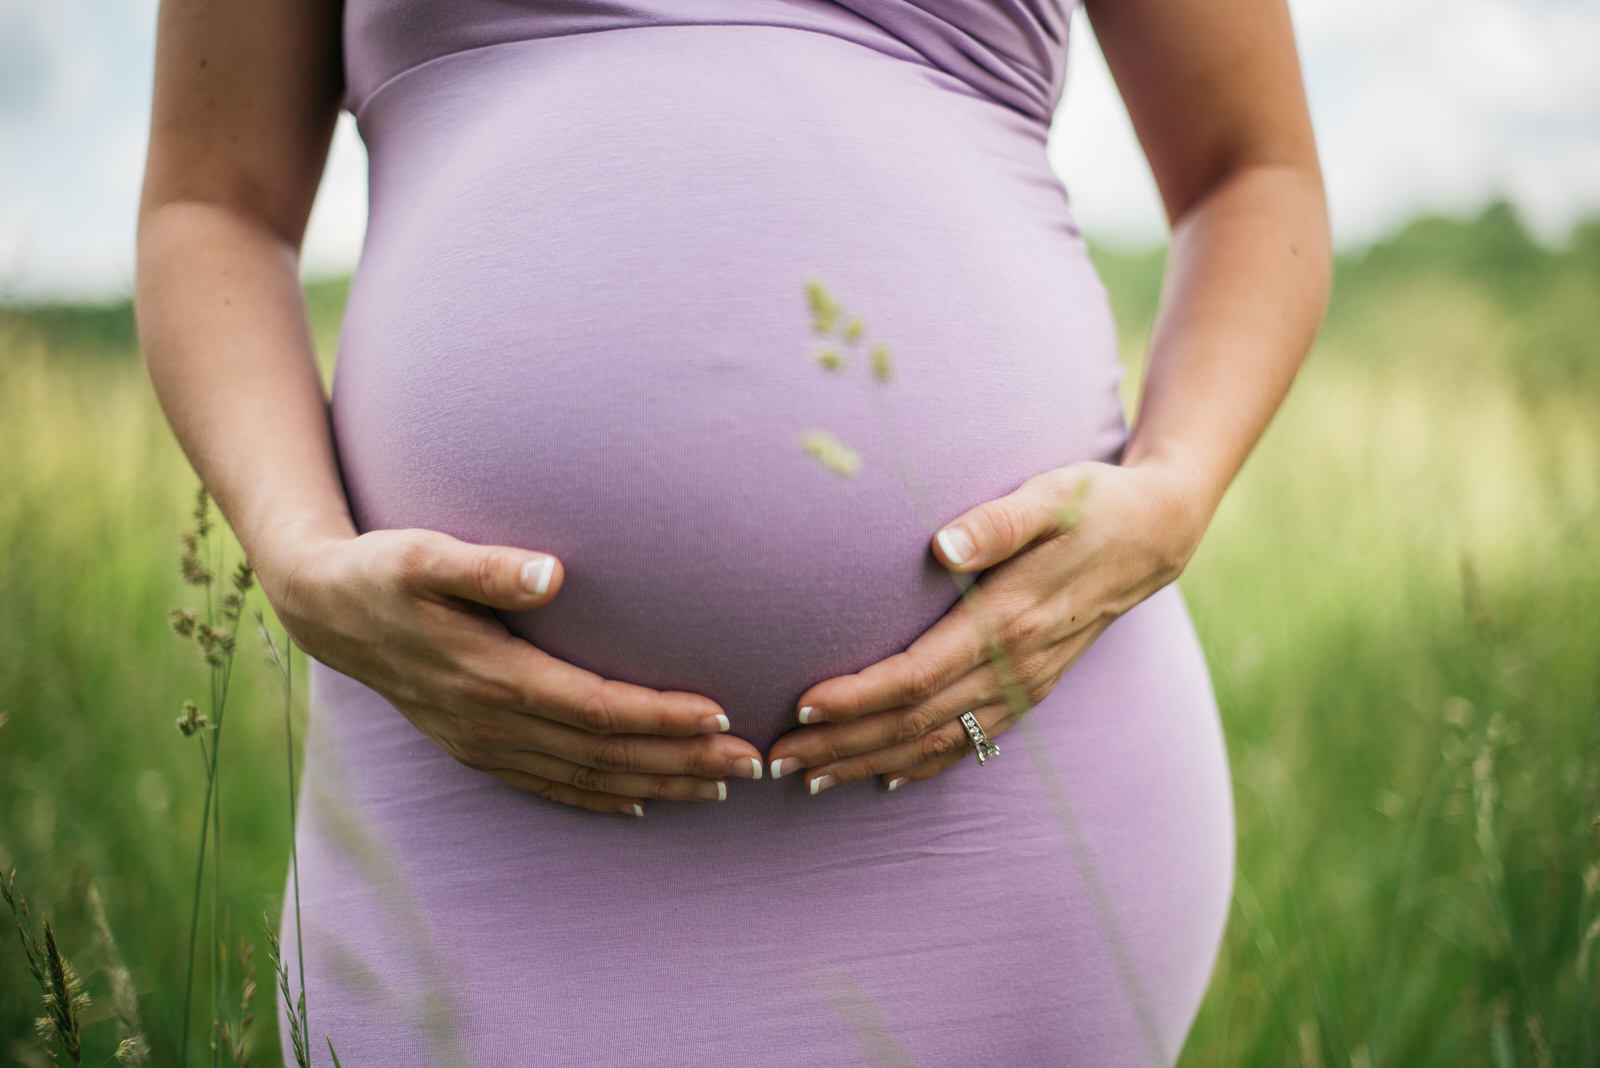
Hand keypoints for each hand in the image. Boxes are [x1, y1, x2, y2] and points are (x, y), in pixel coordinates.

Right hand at [256, 525, 764, 815]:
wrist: (325, 609)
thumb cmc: (383, 570)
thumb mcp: (423, 555)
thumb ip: (486, 568)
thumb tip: (550, 574)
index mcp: (491, 677)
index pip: (596, 709)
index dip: (660, 717)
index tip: (721, 717)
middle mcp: (491, 723)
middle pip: (604, 754)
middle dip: (682, 761)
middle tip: (753, 765)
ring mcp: (482, 744)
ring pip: (585, 778)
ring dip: (655, 785)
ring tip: (719, 789)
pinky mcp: (474, 748)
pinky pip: (548, 787)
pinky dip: (600, 798)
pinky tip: (639, 804)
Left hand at [764, 459, 1205, 792]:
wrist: (1155, 534)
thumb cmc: (1093, 502)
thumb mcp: (1051, 495)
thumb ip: (997, 521)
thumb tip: (942, 546)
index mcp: (1007, 621)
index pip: (915, 676)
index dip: (856, 698)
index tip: (800, 707)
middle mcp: (1014, 666)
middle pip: (913, 722)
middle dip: (843, 744)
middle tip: (777, 759)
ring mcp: (1025, 685)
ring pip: (936, 743)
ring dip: (870, 763)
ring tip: (808, 779)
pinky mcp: (1032, 690)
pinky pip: (973, 742)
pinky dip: (924, 765)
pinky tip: (884, 779)